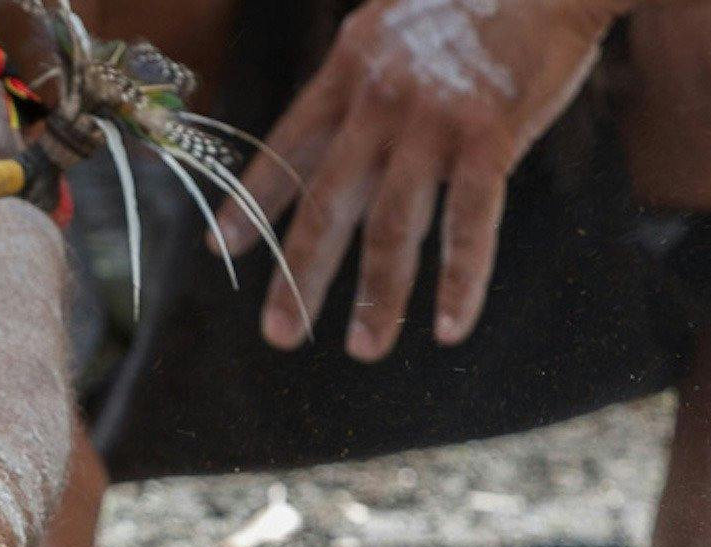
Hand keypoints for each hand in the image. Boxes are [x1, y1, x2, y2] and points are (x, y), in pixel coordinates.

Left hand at [214, 0, 616, 359]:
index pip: (287, 149)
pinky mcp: (490, 136)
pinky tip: (450, 327)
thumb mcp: (390, 28)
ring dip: (378, 296)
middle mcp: (378, 101)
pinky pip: (470, 223)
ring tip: (365, 348)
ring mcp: (432, 121)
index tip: (220, 249)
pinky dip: (461, 281)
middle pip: (329, 204)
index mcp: (347, 72)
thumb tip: (331, 141)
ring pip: (393, 225)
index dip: (253, 202)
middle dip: (300, 275)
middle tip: (280, 334)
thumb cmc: (473, 0)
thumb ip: (359, 85)